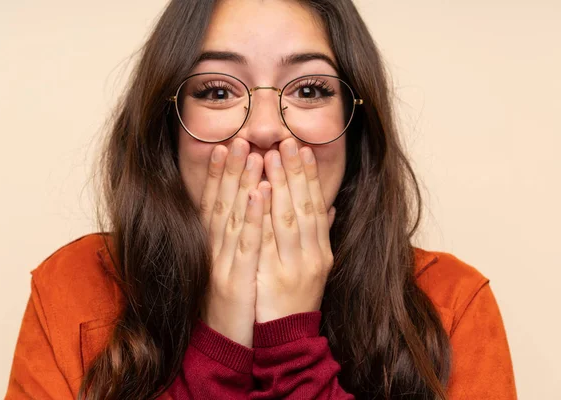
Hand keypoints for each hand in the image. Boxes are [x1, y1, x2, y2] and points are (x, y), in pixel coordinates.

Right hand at [199, 138, 265, 346]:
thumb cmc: (233, 305)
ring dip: (240, 183)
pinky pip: (245, 245)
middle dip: (230, 169)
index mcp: (215, 248)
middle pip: (222, 203)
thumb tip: (257, 215)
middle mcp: (214, 250)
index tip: (226, 146)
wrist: (222, 345)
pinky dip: (251, 218)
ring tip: (249, 153)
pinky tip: (257, 194)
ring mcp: (223, 264)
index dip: (219, 175)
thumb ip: (243, 241)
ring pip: (232, 217)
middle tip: (239, 138)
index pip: (215, 204)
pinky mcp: (235, 280)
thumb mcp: (235, 268)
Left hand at [256, 138, 335, 322]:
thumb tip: (330, 206)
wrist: (288, 339)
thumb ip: (320, 235)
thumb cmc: (297, 300)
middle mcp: (311, 255)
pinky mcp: (273, 277)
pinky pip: (267, 241)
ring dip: (280, 184)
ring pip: (287, 217)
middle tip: (286, 140)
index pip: (315, 206)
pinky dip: (263, 215)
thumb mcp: (315, 267)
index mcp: (321, 251)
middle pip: (303, 206)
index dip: (309, 176)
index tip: (302, 149)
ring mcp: (293, 266)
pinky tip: (258, 192)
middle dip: (294, 171)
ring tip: (270, 154)